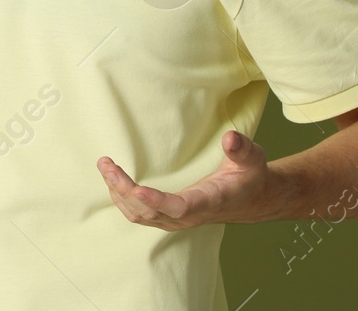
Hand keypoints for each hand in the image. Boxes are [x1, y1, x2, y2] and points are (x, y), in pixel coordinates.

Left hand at [97, 129, 274, 229]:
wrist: (251, 199)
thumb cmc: (249, 177)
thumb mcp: (252, 159)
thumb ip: (242, 149)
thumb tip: (231, 138)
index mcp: (209, 201)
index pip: (180, 207)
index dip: (158, 202)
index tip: (137, 190)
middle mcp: (189, 216)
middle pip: (150, 212)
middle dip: (125, 190)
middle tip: (107, 165)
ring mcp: (177, 220)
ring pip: (140, 215)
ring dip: (118, 193)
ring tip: (105, 166)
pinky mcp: (169, 217)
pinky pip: (140, 214)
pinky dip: (123, 199)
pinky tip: (113, 180)